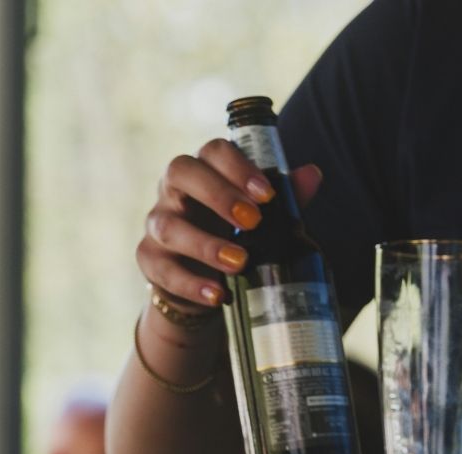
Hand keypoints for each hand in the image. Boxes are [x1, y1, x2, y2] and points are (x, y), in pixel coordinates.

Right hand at [136, 141, 322, 326]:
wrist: (203, 280)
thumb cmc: (233, 233)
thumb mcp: (261, 215)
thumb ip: (284, 195)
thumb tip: (312, 175)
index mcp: (203, 169)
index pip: (212, 151)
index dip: (238, 167)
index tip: (267, 194)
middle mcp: (173, 190)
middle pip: (181, 172)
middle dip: (218, 194)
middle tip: (253, 221)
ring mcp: (156, 224)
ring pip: (169, 227)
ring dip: (205, 245)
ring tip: (240, 263)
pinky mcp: (148, 260)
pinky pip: (163, 270)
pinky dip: (191, 284)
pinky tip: (218, 294)